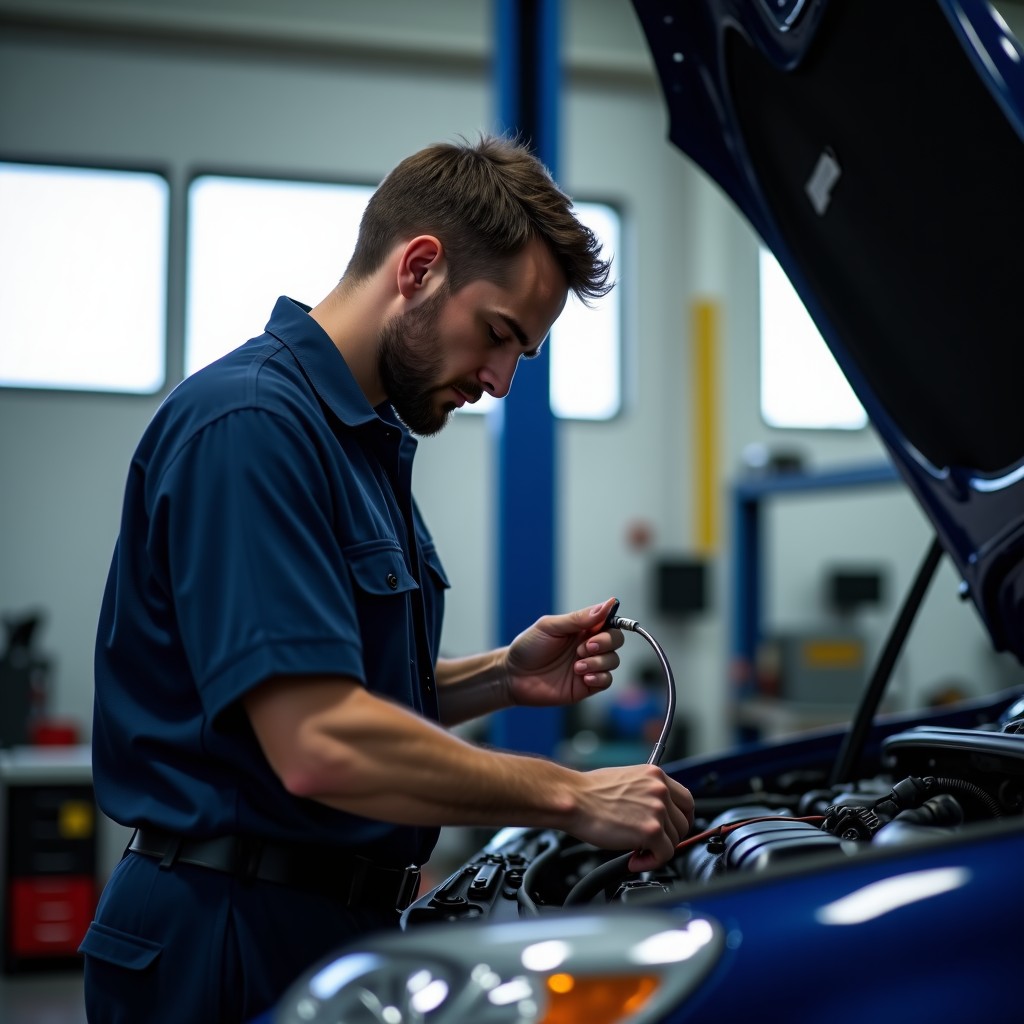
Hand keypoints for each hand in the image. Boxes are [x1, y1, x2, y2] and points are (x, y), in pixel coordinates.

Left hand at [504, 597, 623, 706]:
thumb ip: (578, 618)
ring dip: (599, 662)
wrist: (513, 675)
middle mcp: (588, 646)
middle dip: (606, 642)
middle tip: (585, 647)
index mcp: (582, 628)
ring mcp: (588, 666)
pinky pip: (606, 681)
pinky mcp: (586, 686)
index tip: (603, 624)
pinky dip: (600, 677)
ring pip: (613, 661)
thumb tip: (607, 604)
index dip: (612, 622)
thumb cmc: (528, 647)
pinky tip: (583, 676)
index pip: (609, 621)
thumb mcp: (550, 627)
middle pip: (616, 640)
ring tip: (577, 666)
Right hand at [566, 764, 694, 869]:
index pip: (686, 799)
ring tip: (636, 851)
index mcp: (655, 774)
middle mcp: (660, 789)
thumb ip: (646, 792)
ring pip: (675, 840)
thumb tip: (654, 813)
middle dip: (669, 837)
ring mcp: (658, 810)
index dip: (681, 818)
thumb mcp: (626, 780)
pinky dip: (651, 862)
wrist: (573, 798)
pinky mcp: (651, 831)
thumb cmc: (589, 792)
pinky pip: (664, 855)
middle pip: (684, 822)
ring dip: (657, 850)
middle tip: (651, 844)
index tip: (673, 829)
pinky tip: (634, 859)